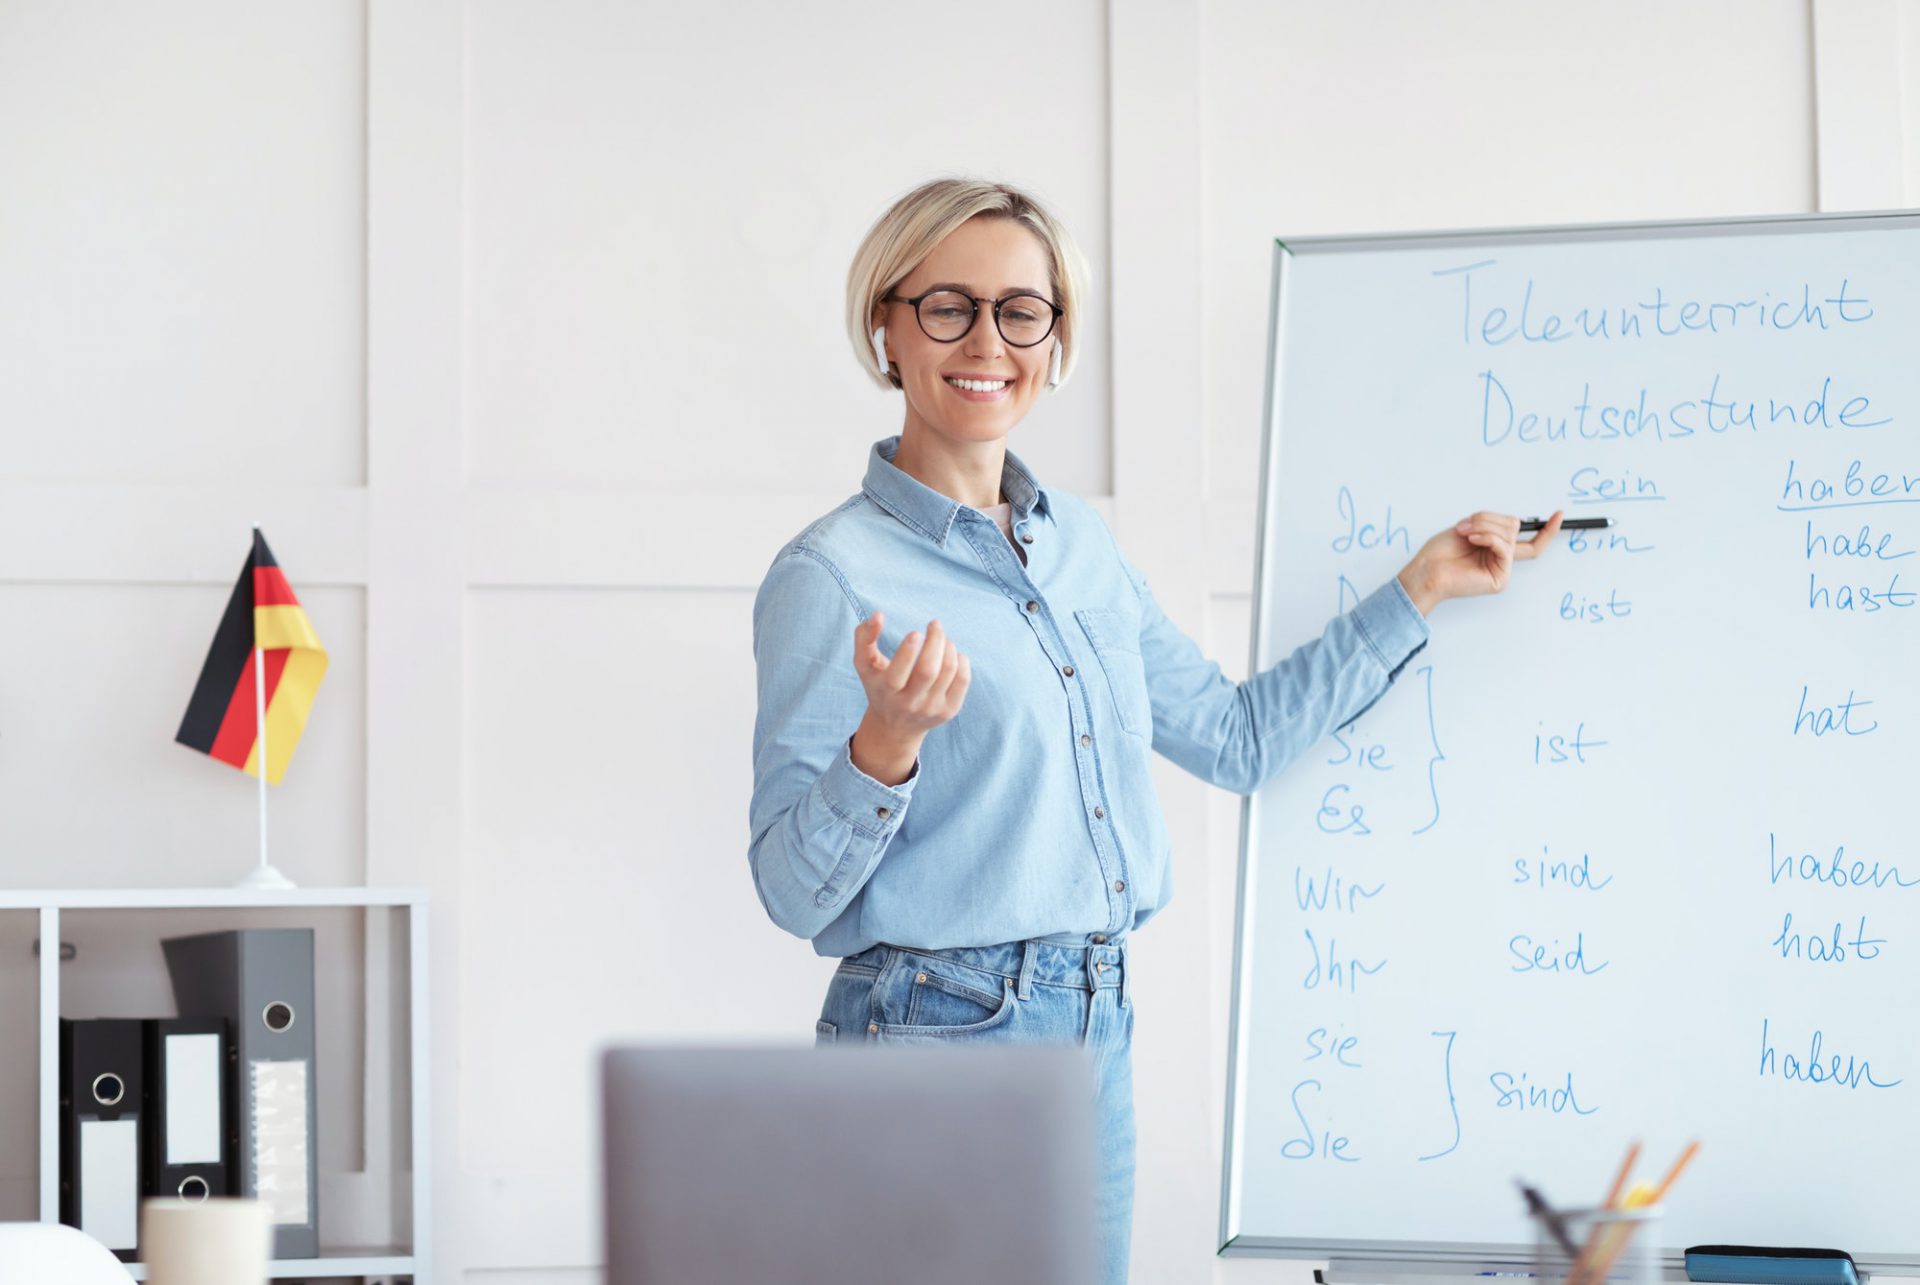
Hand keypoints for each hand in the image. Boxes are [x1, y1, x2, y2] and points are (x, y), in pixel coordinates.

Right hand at [848, 612, 970, 784]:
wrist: (896, 726)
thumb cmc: (880, 686)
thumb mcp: (864, 665)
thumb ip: (864, 637)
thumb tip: (878, 615)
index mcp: (886, 692)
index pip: (897, 674)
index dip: (908, 651)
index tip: (915, 632)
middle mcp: (909, 704)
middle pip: (928, 671)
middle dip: (935, 641)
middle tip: (935, 624)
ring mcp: (931, 709)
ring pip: (948, 671)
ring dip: (948, 646)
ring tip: (943, 638)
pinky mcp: (949, 711)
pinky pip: (962, 680)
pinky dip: (961, 660)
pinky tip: (953, 653)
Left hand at [1396, 510, 1562, 614]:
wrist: (1426, 570)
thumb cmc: (1440, 552)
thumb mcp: (1468, 527)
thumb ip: (1492, 524)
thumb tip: (1513, 522)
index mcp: (1495, 548)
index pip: (1529, 540)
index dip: (1546, 529)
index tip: (1560, 514)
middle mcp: (1502, 558)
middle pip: (1514, 527)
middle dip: (1489, 518)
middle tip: (1467, 524)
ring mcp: (1502, 568)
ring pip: (1509, 533)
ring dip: (1484, 526)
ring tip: (1465, 533)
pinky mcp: (1500, 578)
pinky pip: (1504, 546)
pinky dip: (1488, 537)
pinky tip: (1473, 540)